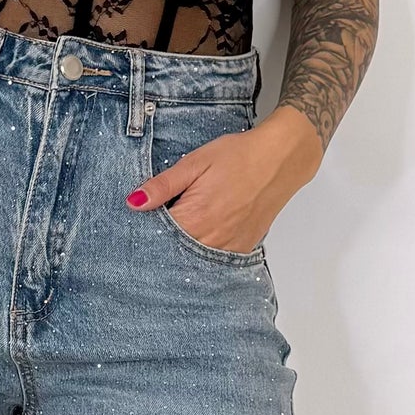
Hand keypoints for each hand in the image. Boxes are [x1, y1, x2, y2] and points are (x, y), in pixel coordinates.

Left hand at [126, 104, 323, 251]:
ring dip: (182, 249)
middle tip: (158, 226)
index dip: (145, 229)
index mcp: (195, 217)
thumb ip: (163, 186)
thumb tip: (134, 202)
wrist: (280, 158)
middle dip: (162, 242)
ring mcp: (229, 246)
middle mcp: (211, 238)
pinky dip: (204, 250)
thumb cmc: (239, 156)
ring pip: (194, 258)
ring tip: (182, 228)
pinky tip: (202, 234)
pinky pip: (216, 258)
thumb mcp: (195, 163)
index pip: (156, 236)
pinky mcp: (243, 247)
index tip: (139, 222)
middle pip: (174, 252)